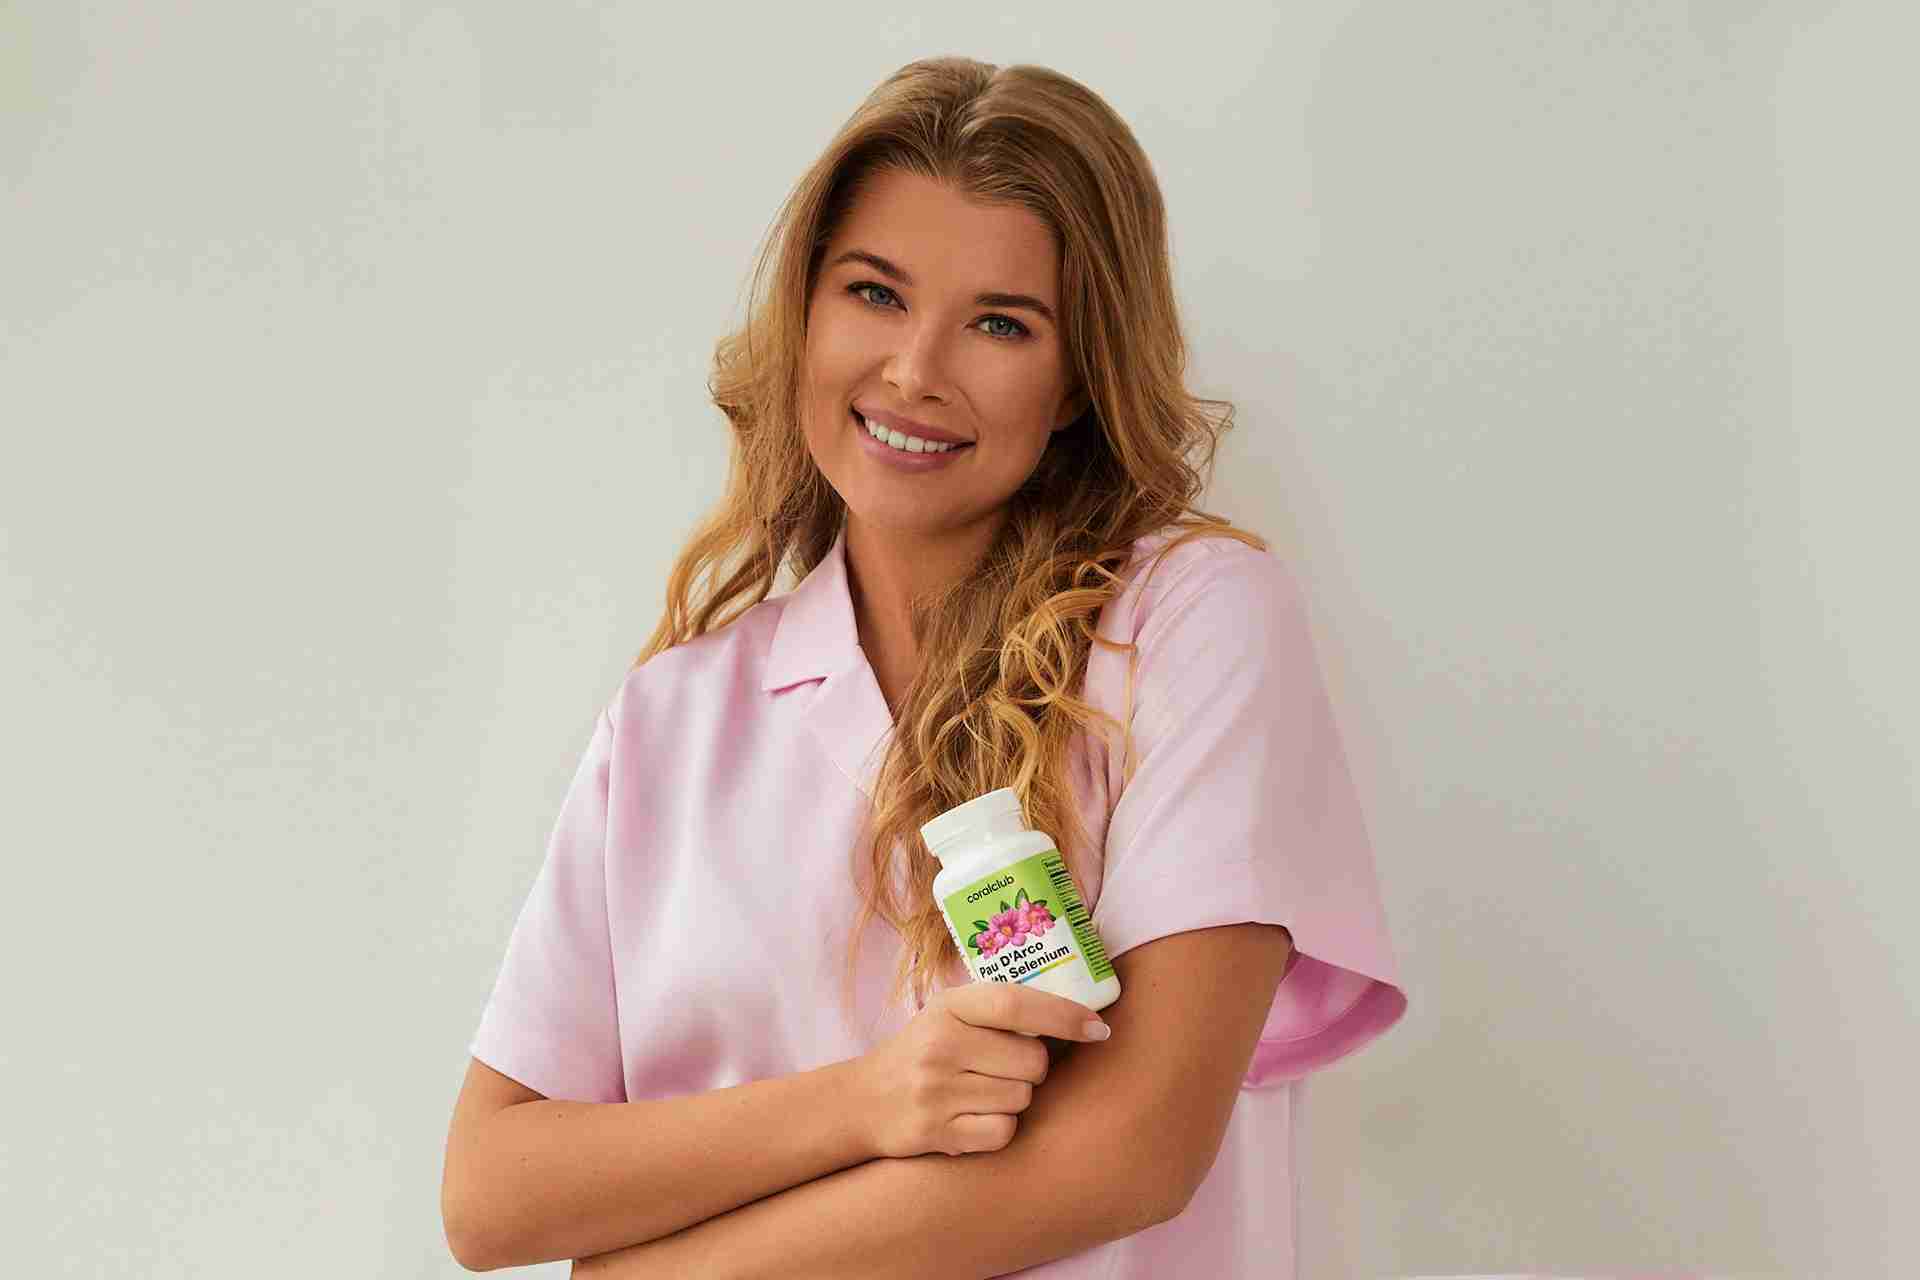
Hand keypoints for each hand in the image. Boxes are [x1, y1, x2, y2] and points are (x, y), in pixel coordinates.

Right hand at [853, 981, 1110, 1158]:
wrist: (864, 1101)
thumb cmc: (925, 1051)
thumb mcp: (950, 1014)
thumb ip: (999, 1010)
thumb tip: (1080, 1013)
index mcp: (949, 1006)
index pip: (1017, 1003)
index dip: (1064, 1015)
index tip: (1099, 1028)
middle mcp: (940, 1044)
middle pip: (1032, 1060)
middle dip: (1034, 1068)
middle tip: (1008, 1068)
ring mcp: (936, 1090)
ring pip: (1022, 1098)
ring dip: (1016, 1099)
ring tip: (984, 1092)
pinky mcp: (937, 1132)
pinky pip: (1002, 1132)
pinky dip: (999, 1129)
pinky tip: (975, 1118)